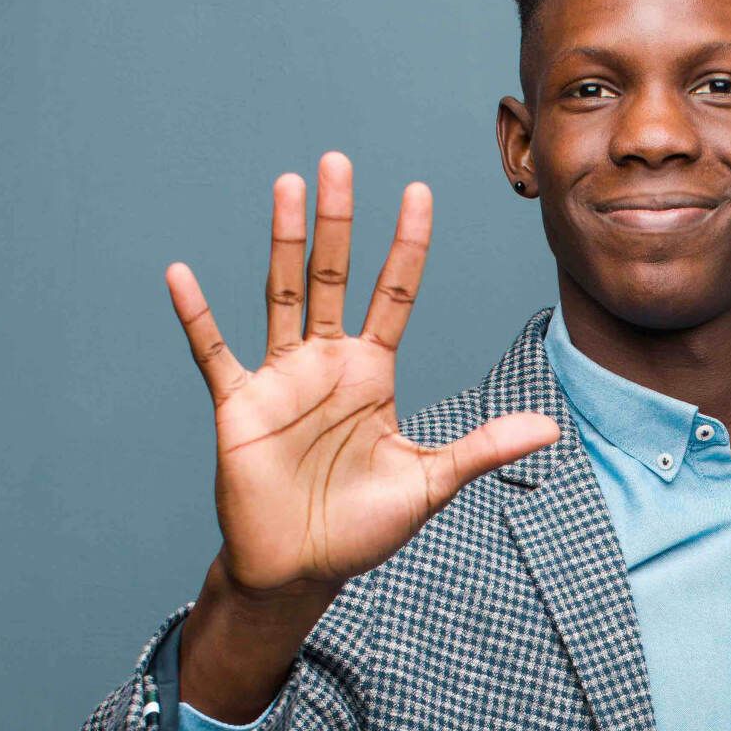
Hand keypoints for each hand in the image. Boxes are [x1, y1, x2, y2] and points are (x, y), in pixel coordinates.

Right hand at [164, 151, 561, 599]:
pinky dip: (196, 316)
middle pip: (334, 276)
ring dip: (282, 240)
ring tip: (286, 186)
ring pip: (282, 294)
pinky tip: (180, 276)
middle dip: (338, 220)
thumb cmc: (360, 530)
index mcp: (372, 374)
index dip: (406, 244)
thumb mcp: (428, 485)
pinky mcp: (240, 406)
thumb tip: (549, 429)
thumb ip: (481, 449)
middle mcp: (326, 364)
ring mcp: (280, 379)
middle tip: (338, 160)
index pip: (393, 294)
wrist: (299, 570)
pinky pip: (213, 352)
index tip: (417, 191)